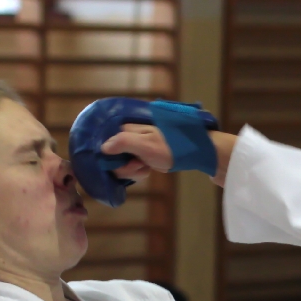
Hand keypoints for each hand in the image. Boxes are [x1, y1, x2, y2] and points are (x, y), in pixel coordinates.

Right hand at [102, 126, 239, 186]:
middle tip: (141, 167)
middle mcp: (131, 136)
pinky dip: (140, 170)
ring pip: (125, 162)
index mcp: (128, 130)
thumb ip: (123, 143)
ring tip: (148, 169)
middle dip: (125, 166)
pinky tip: (150, 170)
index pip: (107, 144)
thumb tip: (102, 147)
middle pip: (115, 156)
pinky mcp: (147, 154)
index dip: (113, 158)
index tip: (127, 164)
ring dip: (134, 170)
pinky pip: (135, 165)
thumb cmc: (173, 147)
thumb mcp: (146, 145)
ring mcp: (139, 145)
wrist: (197, 152)